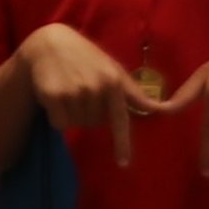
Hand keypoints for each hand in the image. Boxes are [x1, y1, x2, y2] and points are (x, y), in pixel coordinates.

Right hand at [19, 24, 145, 167]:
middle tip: (82, 91)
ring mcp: (73, 92)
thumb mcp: (112, 70)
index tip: (123, 164)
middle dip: (90, 114)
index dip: (122, 143)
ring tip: (69, 91)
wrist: (50, 44)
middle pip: (95, 123)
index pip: (120, 119)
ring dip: (73, 114)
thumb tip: (157, 110)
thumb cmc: (87, 58)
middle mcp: (95, 88)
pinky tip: (56, 96)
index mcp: (113, 82)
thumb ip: (132, 93)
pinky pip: (60, 123)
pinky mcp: (53, 96)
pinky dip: (57, 116)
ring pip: (77, 124)